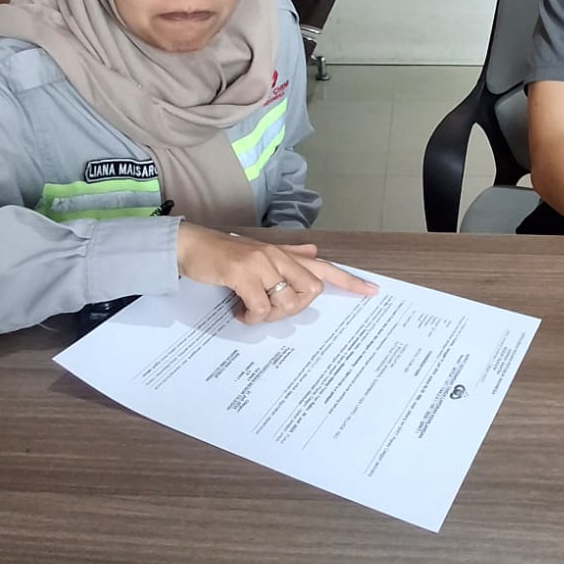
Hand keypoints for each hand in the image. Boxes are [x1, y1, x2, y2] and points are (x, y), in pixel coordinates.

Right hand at [175, 225, 377, 322]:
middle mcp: (277, 257)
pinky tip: (239, 312)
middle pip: (311, 291)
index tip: (371, 292)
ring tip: (250, 310)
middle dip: (295, 308)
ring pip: (285, 302)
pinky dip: (251, 317)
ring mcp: (260, 264)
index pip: (325, 267)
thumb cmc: (225, 254)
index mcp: (284, 254)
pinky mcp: (242, 274)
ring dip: (269, 316)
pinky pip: (260, 308)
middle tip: (271, 311)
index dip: (350, 281)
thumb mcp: (259, 253)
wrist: (191, 246)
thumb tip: (314, 251)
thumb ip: (289, 254)